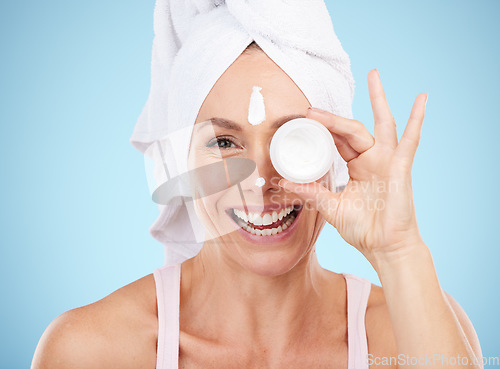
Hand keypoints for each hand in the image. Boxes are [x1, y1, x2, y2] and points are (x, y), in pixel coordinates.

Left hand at [278, 69, 427, 264]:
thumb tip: (281, 183)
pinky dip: (417, 119)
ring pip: (381, 124)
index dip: (322, 130)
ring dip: (378, 99)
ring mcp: (388, 160)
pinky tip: (421, 99)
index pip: (337, 141)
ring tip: (373, 74)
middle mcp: (372, 159)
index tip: (302, 121)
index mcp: (356, 166)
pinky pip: (410, 139)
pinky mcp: (401, 166)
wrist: (383, 247)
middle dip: (332, 119)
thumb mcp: (330, 206)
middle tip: (311, 110)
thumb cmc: (362, 228)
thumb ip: (309, 191)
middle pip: (352, 129)